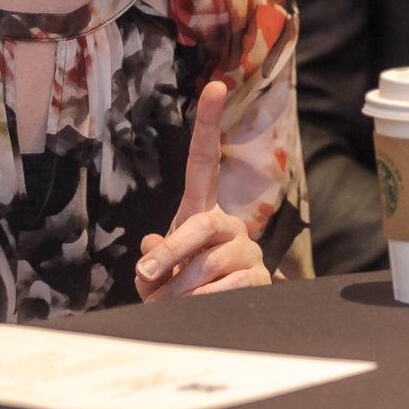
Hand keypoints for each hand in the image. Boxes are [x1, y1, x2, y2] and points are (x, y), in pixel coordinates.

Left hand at [135, 80, 269, 299]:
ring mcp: (247, 250)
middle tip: (148, 275)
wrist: (212, 322)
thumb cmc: (178, 289)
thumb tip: (152, 248)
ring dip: (180, 290)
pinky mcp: (261, 278)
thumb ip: (152, 260)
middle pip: (203, 225)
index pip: (204, 161)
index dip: (208, 123)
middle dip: (173, 251)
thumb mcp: (155, 273)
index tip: (214, 85)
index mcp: (201, 210)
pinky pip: (227, 288)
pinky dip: (202, 303)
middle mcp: (229, 224)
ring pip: (209, 264)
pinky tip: (197, 310)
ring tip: (170, 304)